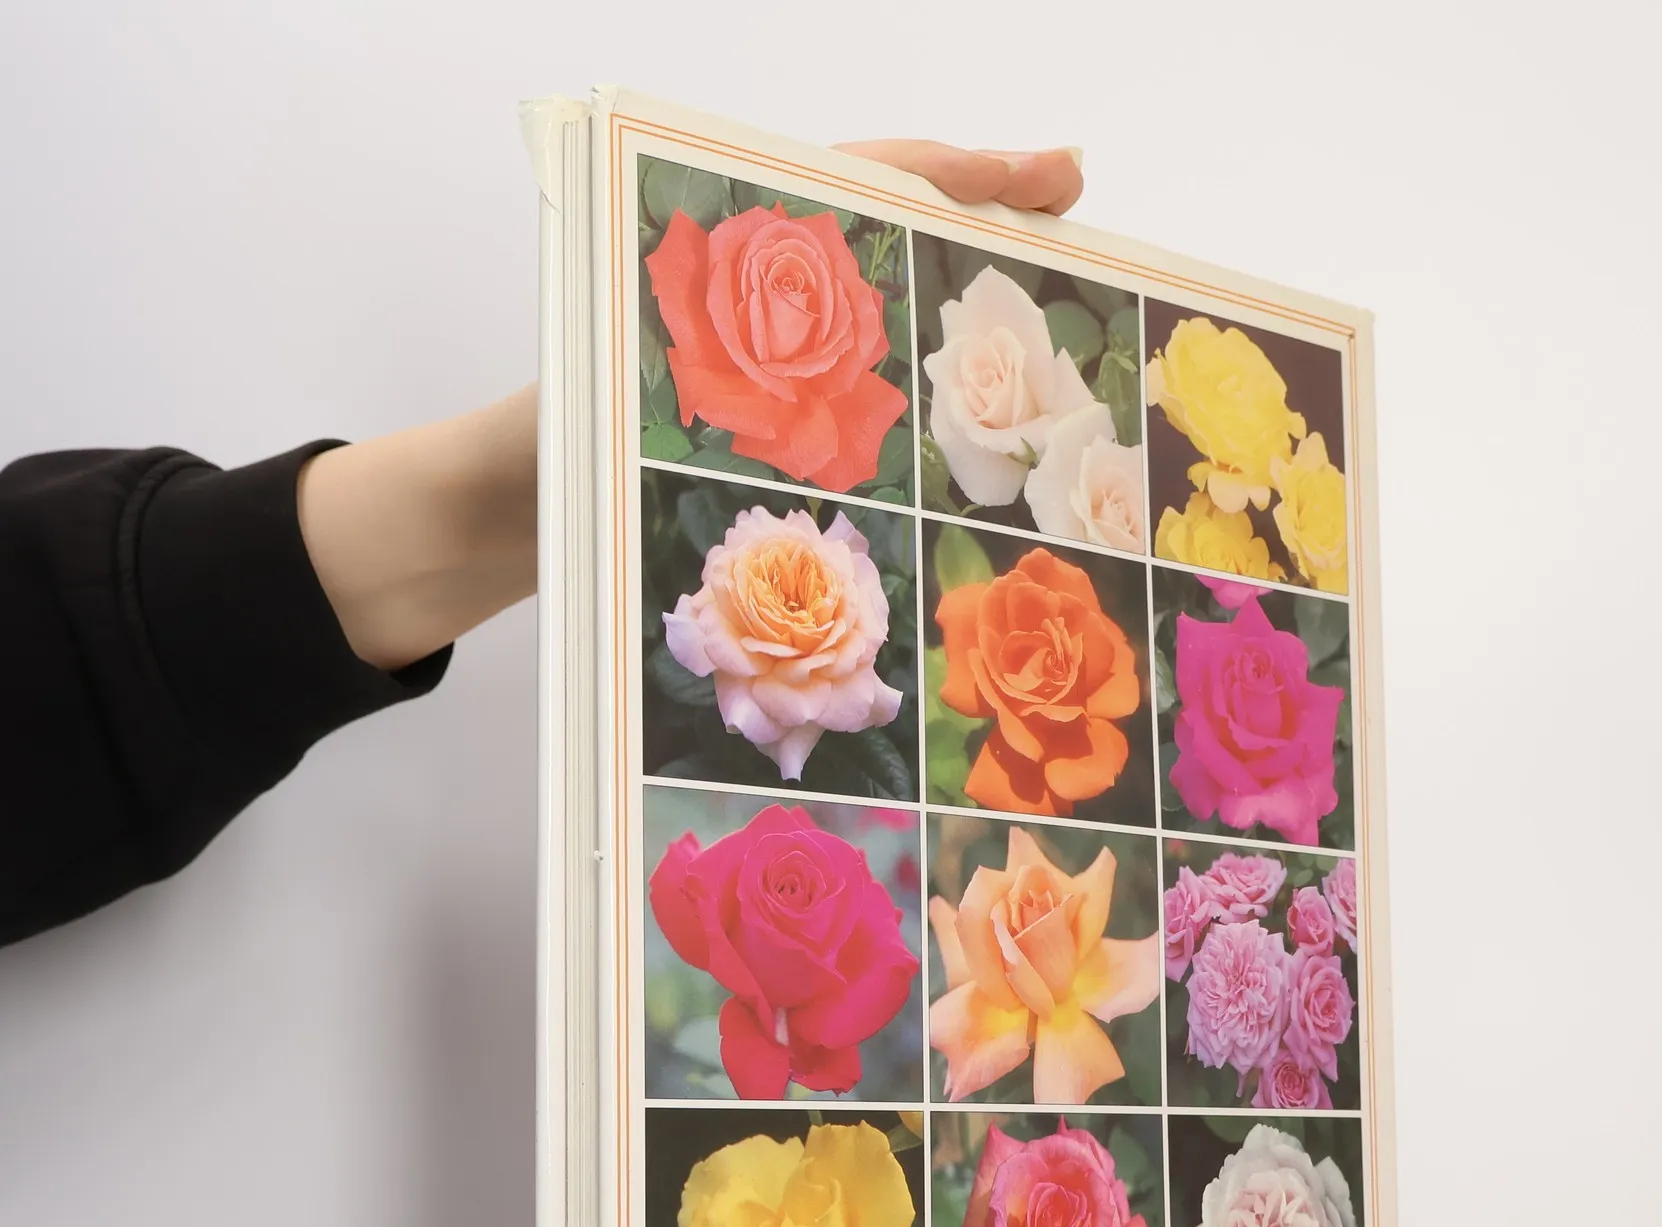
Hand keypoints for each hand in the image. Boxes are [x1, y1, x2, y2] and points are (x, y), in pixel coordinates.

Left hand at [300, 144, 1085, 671]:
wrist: (483, 517)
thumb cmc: (535, 451)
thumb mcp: (607, 394)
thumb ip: (695, 373)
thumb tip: (799, 364)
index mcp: (722, 255)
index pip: (860, 183)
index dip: (964, 174)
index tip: (1057, 175)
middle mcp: (754, 297)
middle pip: (887, 237)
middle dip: (984, 229)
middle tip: (1078, 229)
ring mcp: (763, 360)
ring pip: (883, 317)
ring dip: (962, 324)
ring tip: (1053, 331)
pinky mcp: (762, 421)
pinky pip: (859, 397)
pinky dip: (921, 405)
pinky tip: (976, 435)